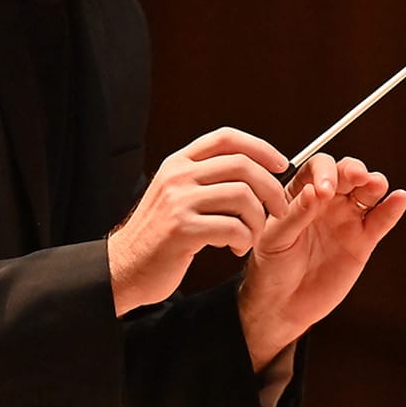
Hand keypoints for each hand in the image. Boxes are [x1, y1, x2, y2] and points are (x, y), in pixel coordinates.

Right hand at [107, 128, 289, 314]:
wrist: (124, 268)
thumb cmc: (159, 236)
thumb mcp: (176, 195)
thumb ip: (206, 179)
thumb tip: (256, 171)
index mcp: (178, 163)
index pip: (226, 138)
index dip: (260, 147)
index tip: (282, 165)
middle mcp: (177, 176)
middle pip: (242, 166)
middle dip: (271, 188)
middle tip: (279, 209)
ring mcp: (178, 201)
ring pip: (243, 197)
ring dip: (257, 220)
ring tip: (248, 236)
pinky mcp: (182, 229)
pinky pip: (233, 227)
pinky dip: (243, 239)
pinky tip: (233, 248)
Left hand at [237, 153, 405, 369]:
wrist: (283, 305)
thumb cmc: (271, 268)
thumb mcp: (275, 239)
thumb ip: (296, 214)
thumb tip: (315, 191)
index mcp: (301, 194)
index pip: (317, 168)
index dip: (324, 172)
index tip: (324, 190)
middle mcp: (327, 202)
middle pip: (347, 174)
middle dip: (354, 170)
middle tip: (357, 177)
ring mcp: (347, 220)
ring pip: (367, 192)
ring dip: (375, 183)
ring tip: (376, 185)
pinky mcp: (363, 242)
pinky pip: (380, 221)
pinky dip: (392, 208)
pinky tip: (399, 198)